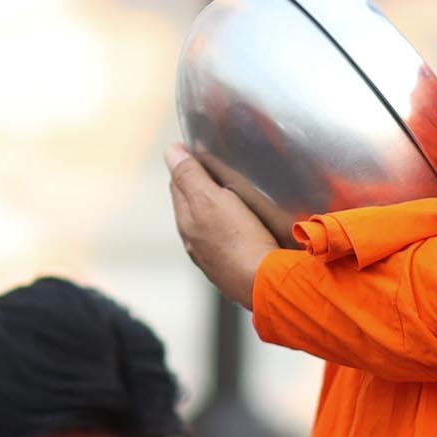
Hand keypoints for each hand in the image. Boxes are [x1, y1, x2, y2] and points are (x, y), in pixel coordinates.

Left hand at [169, 145, 291, 304]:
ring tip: (235, 199)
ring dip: (218, 211)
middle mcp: (195, 243)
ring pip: (210, 225)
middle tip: (218, 171)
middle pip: (193, 205)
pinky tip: (246, 230)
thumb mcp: (211, 199)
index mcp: (186, 222)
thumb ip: (190, 176)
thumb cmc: (239, 242)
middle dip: (201, 187)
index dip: (187, 166)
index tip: (198, 151)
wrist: (266, 284)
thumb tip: (171, 152)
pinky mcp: (233, 269)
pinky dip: (232, 231)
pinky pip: (228, 243)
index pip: (178, 185)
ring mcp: (213, 258)